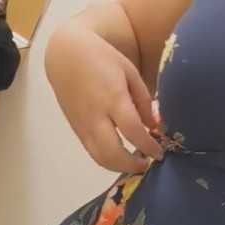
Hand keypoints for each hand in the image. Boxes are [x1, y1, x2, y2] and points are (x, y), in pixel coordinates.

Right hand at [45, 25, 162, 173]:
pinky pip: (93, 153)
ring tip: (134, 164)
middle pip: (113, 153)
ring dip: (119, 168)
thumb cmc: (101, 58)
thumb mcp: (129, 71)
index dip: (148, 146)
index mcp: (112, 97)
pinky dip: (108, 161)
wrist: (65, 57)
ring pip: (101, 159)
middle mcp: (96, 116)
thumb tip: (151, 126)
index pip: (133, 131)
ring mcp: (84, 126)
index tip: (159, 153)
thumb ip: (142, 100)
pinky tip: (120, 157)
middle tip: (146, 163)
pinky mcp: (77, 131)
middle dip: (132, 165)